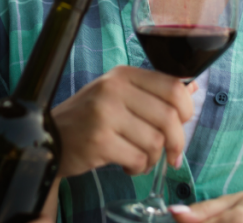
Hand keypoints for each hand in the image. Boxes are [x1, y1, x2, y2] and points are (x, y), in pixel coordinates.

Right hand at [52, 65, 196, 177]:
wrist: (50, 138)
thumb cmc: (90, 118)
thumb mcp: (120, 95)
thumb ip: (155, 91)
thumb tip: (192, 86)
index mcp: (123, 74)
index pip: (173, 86)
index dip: (186, 109)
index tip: (182, 124)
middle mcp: (113, 89)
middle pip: (169, 117)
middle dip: (176, 142)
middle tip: (172, 155)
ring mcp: (104, 114)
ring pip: (155, 142)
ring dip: (153, 158)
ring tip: (139, 158)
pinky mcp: (98, 141)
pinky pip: (138, 158)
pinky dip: (138, 167)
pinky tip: (127, 164)